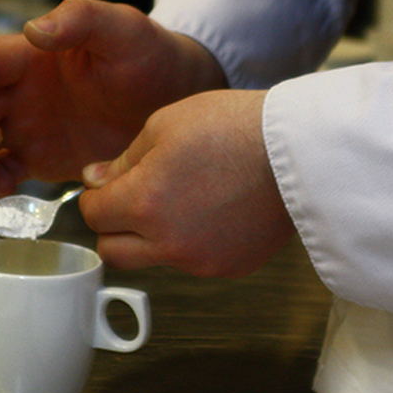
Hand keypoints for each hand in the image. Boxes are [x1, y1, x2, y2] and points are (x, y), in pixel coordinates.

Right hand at [0, 0, 226, 197]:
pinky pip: (2, 169)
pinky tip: (6, 192)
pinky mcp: (40, 156)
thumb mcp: (123, 28)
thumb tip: (34, 30)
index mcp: (32, 55)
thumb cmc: (152, 55)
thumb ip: (82, 19)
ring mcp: (28, 123)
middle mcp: (21, 89)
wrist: (178, 98)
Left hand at [78, 89, 296, 275]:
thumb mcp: (164, 126)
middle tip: (132, 199)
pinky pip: (193, 261)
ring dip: (153, 235)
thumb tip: (94, 179)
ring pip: (154, 258)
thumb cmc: (235, 128)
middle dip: (113, 226)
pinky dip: (192, 241)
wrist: (299, 149)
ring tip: (184, 196)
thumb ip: (123, 160)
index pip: (93, 215)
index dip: (95, 196)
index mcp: (144, 203)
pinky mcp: (230, 267)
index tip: (107, 185)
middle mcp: (168, 242)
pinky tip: (214, 209)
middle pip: (112, 252)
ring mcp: (200, 260)